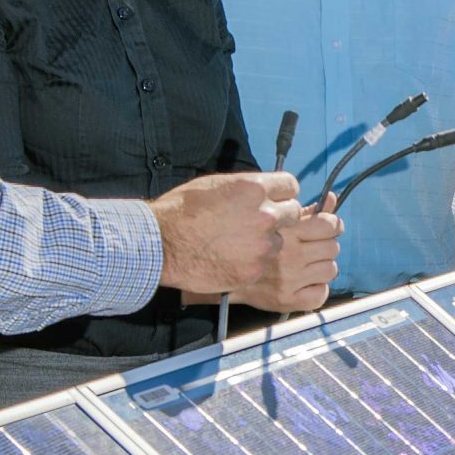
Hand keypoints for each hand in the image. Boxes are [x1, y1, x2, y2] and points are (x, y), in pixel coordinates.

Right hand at [151, 171, 298, 292]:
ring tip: (238, 243)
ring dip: (266, 241)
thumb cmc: (181, 211)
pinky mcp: (254, 269)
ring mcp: (262, 245)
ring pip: (279, 241)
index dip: (282, 193)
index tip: (275, 199)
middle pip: (293, 213)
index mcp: (255, 189)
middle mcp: (265, 215)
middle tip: (258, 223)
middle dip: (280, 217)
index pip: (291, 186)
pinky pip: (264, 263)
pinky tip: (231, 258)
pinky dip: (252, 262)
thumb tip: (263, 191)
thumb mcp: (216, 185)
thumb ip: (247, 189)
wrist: (161, 244)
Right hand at [232, 200, 341, 312]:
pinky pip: (321, 295)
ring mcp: (289, 280)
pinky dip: (317, 289)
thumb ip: (306, 211)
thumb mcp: (276, 220)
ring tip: (307, 265)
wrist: (223, 272)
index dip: (332, 225)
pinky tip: (304, 282)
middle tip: (313, 247)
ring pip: (330, 270)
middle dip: (326, 245)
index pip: (328, 225)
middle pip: (333, 248)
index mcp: (286, 231)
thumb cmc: (250, 242)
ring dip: (323, 267)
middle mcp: (289, 256)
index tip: (327, 227)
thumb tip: (331, 199)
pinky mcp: (287, 300)